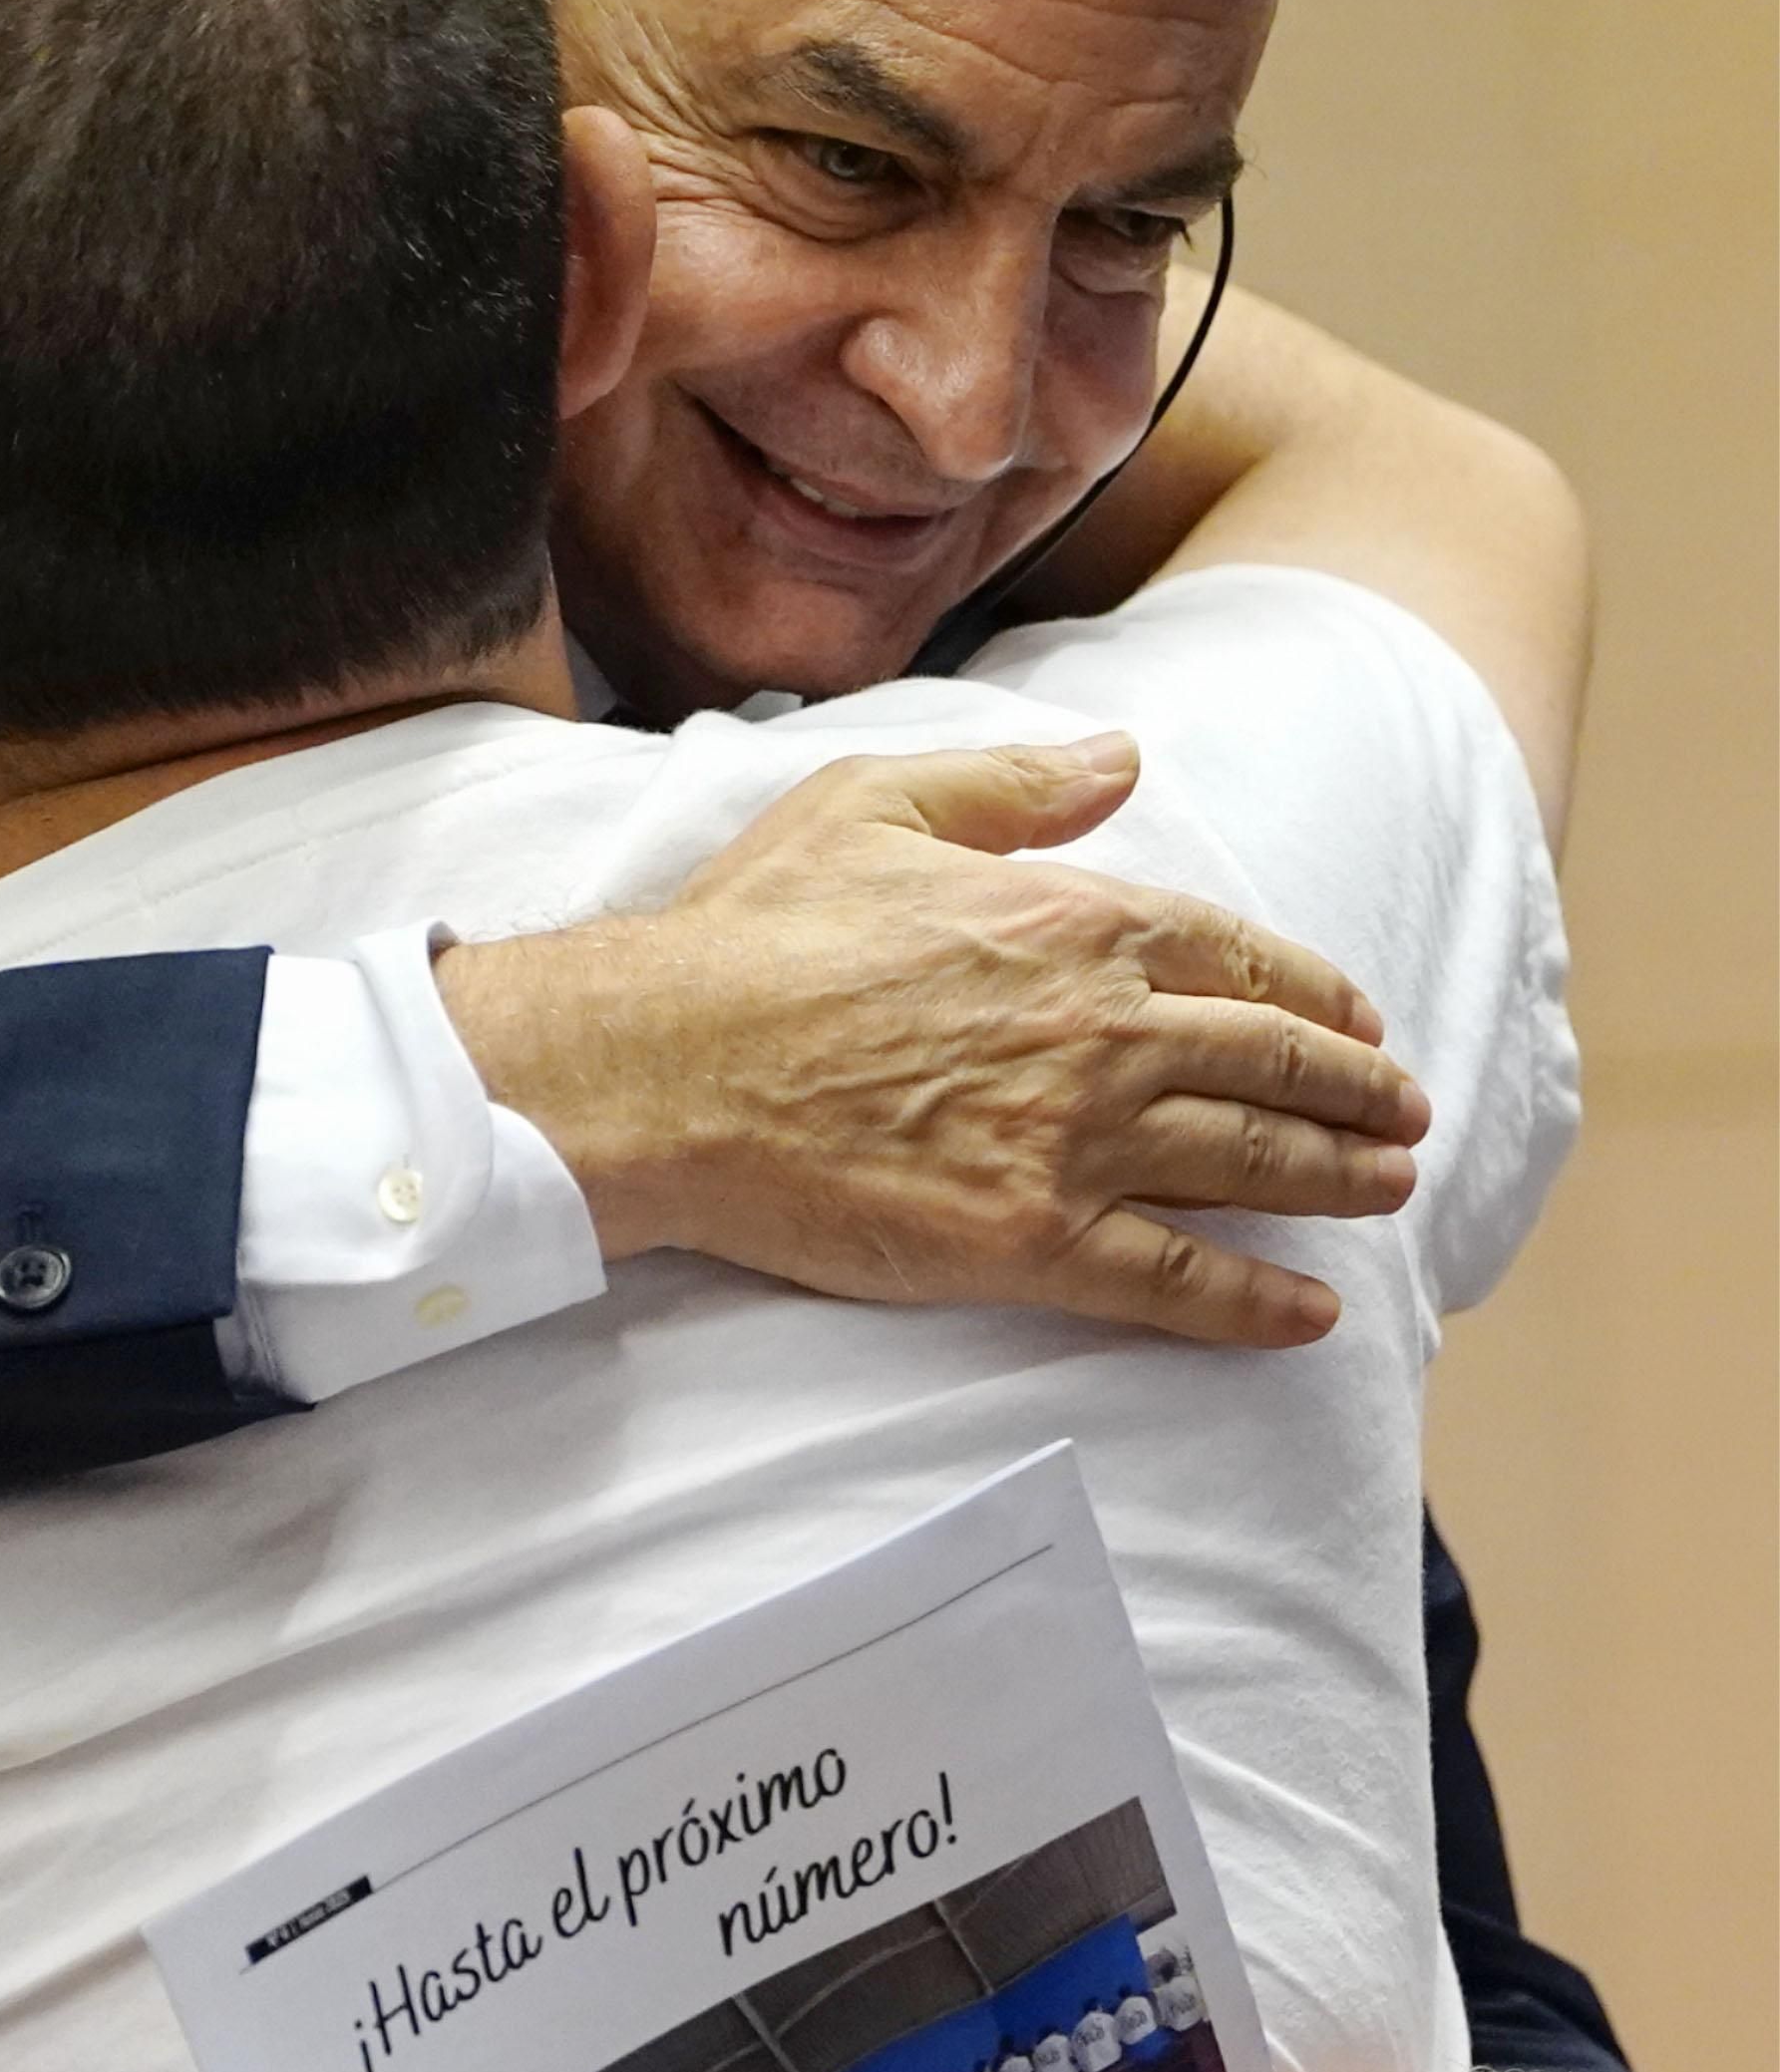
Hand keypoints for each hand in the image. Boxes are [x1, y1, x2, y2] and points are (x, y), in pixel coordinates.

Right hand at [434, 735, 1429, 1349]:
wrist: (667, 1067)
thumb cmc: (751, 936)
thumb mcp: (878, 803)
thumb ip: (1016, 784)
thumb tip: (1122, 756)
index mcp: (1073, 920)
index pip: (1235, 956)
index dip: (1310, 992)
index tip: (1352, 1019)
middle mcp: (1102, 1029)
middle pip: (1272, 1064)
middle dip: (1356, 1091)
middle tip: (1404, 1114)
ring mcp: (1075, 1141)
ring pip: (1251, 1166)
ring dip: (1338, 1179)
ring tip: (1388, 1190)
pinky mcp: (1032, 1242)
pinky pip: (1178, 1281)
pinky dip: (1256, 1303)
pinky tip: (1311, 1316)